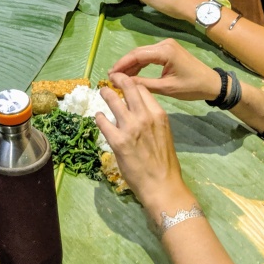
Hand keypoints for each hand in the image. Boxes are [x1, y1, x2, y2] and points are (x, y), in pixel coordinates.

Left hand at [95, 75, 188, 205]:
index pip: (143, 89)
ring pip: (112, 99)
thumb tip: (139, 110)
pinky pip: (102, 121)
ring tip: (102, 93)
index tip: (125, 83)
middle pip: (128, 87)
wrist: (162, 185)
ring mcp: (130, 127)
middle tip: (111, 79)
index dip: (132, 83)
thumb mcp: (164, 133)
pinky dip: (99, 117)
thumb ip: (152, 119)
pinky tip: (99, 118)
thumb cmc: (164, 162)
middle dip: (118, 79)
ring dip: (105, 94)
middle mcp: (144, 116)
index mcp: (158, 114)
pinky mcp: (117, 140)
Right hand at [107, 39, 222, 101]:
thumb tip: (122, 83)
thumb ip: (143, 84)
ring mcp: (166, 46)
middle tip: (111, 77)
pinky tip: (132, 74)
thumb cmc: (192, 87)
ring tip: (118, 77)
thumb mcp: (166, 88)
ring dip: (131, 65)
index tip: (110, 74)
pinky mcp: (168, 50)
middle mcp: (164, 44)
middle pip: (138, 52)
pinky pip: (149, 56)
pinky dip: (140, 64)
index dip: (122, 64)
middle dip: (124, 64)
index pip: (137, 55)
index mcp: (165, 51)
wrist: (212, 84)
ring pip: (142, 54)